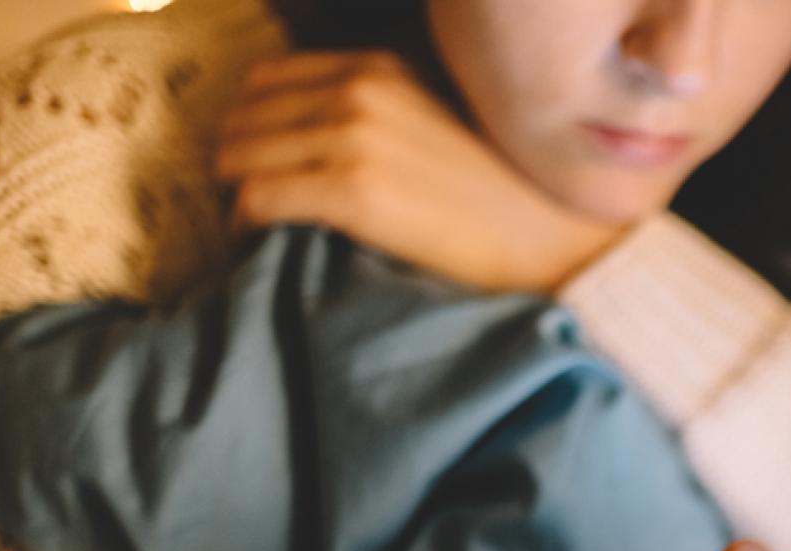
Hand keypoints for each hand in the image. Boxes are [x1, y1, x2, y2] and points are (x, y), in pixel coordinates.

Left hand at [213, 50, 622, 294]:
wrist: (558, 241)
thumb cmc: (508, 197)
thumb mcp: (442, 121)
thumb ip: (384, 112)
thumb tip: (324, 136)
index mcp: (381, 67)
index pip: (268, 78)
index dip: (249, 122)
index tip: (254, 160)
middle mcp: (361, 90)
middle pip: (243, 115)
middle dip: (233, 158)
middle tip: (243, 198)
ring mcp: (354, 138)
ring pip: (238, 156)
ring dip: (233, 192)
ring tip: (249, 224)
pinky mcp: (353, 193)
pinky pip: (258, 200)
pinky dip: (245, 223)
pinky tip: (258, 242)